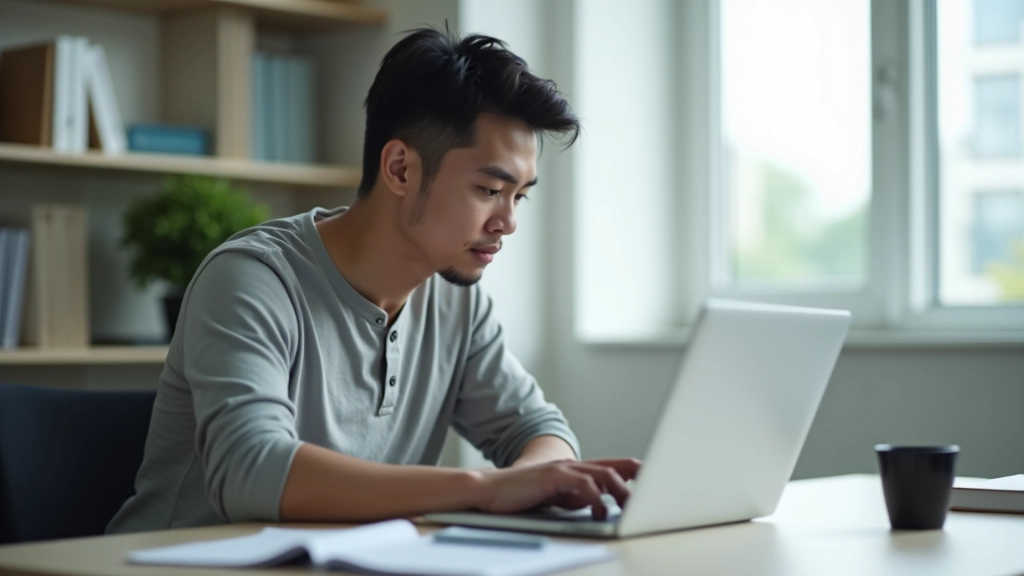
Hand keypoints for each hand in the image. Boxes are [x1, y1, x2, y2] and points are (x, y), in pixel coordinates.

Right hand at [475, 458, 641, 519]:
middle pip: (615, 467)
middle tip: (652, 496)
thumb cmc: (524, 495)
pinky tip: (599, 512)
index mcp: (576, 469)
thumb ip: (579, 496)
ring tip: (631, 508)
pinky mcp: (553, 477)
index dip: (635, 470)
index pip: (613, 465)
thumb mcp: (558, 497)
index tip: (655, 480)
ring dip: (621, 491)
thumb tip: (601, 503)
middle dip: (637, 480)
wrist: (491, 489)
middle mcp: (573, 465)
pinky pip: (583, 485)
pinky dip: (596, 498)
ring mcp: (563, 469)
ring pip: (604, 474)